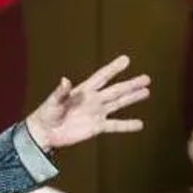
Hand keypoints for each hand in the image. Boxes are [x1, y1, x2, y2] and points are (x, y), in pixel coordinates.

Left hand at [24, 55, 150, 151]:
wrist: (45, 133)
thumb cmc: (47, 114)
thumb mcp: (53, 101)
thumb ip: (60, 92)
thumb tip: (65, 80)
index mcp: (84, 91)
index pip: (102, 77)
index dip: (113, 69)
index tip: (126, 60)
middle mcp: (94, 100)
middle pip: (116, 90)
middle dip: (131, 84)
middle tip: (147, 78)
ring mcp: (97, 113)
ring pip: (118, 104)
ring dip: (132, 98)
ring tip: (146, 92)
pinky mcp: (96, 127)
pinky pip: (115, 126)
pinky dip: (127, 125)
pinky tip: (139, 124)